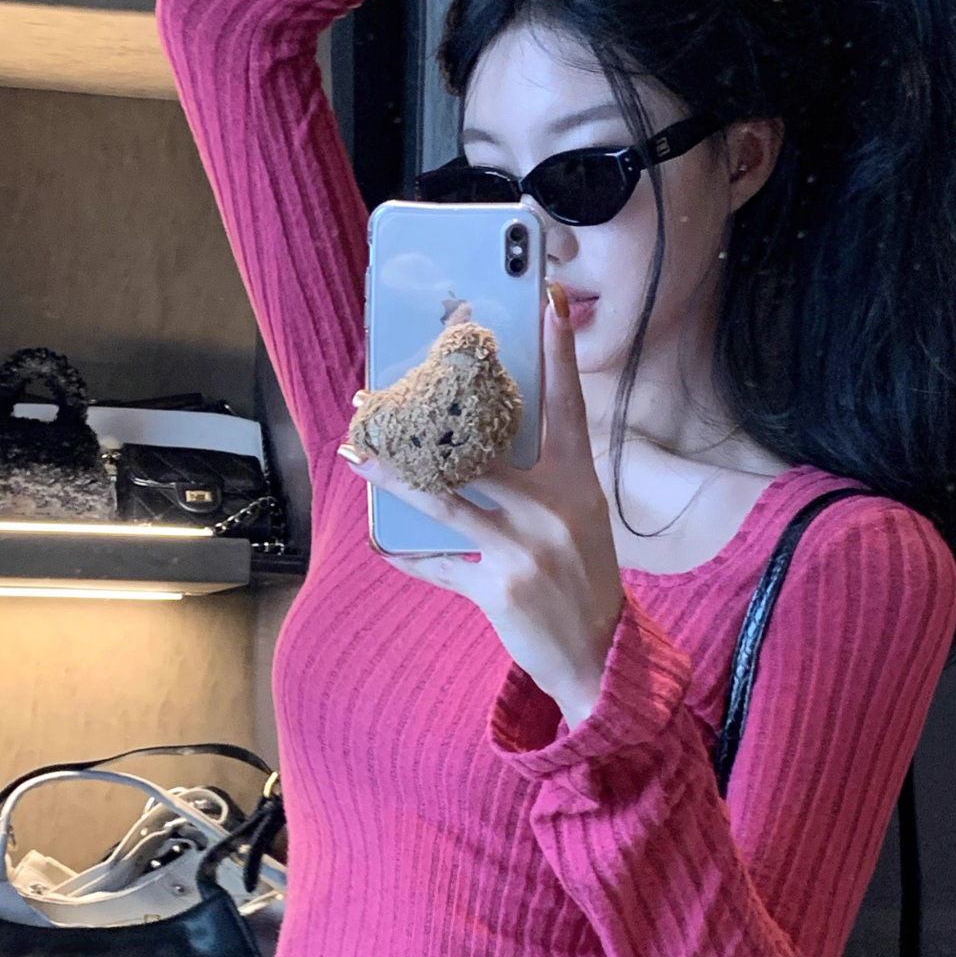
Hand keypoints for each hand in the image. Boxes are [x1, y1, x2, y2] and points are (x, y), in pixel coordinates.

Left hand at [337, 283, 626, 725]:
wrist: (598, 654)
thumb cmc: (582, 575)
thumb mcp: (578, 516)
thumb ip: (541, 476)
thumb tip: (476, 441)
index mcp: (577, 481)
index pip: (568, 404)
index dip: (558, 352)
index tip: (548, 302)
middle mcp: (553, 507)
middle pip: (479, 448)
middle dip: (427, 420)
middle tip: (379, 395)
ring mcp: (525, 547)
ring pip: (443, 500)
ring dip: (393, 477)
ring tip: (357, 453)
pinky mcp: (499, 587)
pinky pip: (438, 564)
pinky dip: (406, 554)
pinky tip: (378, 540)